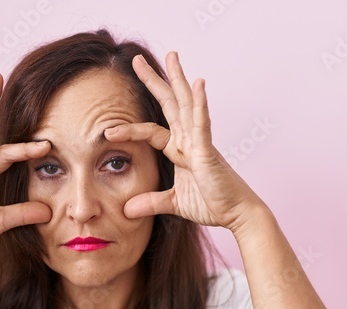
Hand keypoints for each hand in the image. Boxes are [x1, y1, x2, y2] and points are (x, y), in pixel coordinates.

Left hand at [104, 51, 268, 233]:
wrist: (238, 214)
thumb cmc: (213, 205)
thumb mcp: (174, 203)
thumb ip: (152, 202)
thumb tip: (126, 211)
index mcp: (181, 150)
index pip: (151, 131)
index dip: (130, 129)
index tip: (108, 130)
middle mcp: (190, 140)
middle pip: (170, 104)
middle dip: (154, 81)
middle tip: (137, 59)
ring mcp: (200, 142)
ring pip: (187, 105)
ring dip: (178, 80)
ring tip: (172, 56)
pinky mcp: (209, 151)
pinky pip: (203, 124)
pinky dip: (200, 104)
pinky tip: (198, 84)